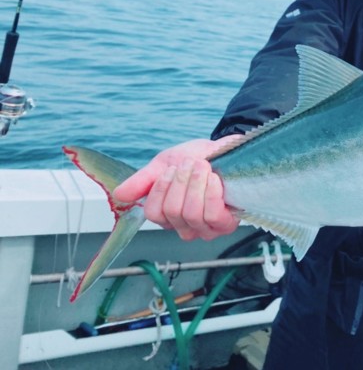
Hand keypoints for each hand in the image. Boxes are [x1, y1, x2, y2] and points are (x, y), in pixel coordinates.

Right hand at [113, 137, 240, 240]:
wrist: (227, 150)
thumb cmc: (196, 159)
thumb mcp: (165, 164)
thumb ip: (143, 180)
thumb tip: (119, 195)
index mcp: (167, 216)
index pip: (153, 212)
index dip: (161, 187)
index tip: (173, 168)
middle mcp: (184, 227)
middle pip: (173, 212)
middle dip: (182, 181)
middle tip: (191, 163)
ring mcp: (205, 229)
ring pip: (192, 213)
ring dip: (197, 183)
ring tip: (203, 167)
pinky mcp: (226, 224)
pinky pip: (212, 215)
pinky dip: (211, 192)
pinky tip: (214, 178)